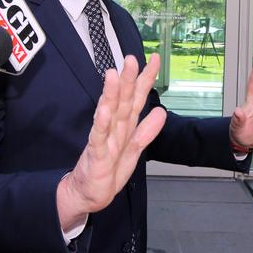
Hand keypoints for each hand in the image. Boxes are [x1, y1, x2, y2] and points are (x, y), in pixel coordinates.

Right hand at [57, 54, 166, 229]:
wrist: (90, 194)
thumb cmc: (109, 171)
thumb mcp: (134, 151)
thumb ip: (147, 131)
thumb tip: (162, 112)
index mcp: (125, 126)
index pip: (137, 97)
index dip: (146, 79)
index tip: (153, 59)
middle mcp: (114, 127)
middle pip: (122, 100)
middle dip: (128, 79)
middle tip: (131, 59)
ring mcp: (104, 139)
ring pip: (109, 113)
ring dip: (111, 94)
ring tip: (114, 75)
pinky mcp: (96, 154)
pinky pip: (99, 137)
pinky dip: (101, 124)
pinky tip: (104, 111)